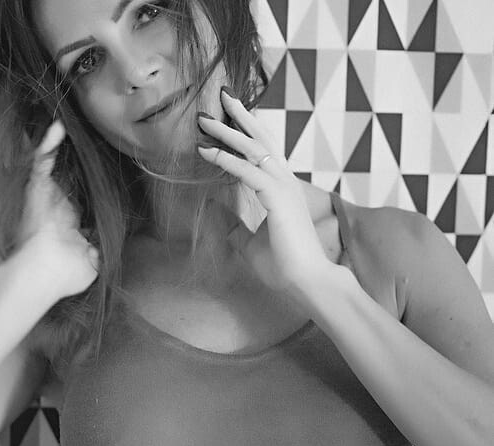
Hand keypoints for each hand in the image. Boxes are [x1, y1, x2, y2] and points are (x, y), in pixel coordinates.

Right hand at [0, 119, 99, 301]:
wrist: (43, 274)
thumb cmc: (65, 275)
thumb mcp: (92, 262)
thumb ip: (100, 248)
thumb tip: (112, 239)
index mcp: (69, 224)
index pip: (79, 200)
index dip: (89, 187)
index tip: (103, 172)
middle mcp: (56, 207)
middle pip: (66, 177)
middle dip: (73, 159)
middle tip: (88, 141)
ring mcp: (46, 197)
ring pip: (52, 164)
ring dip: (58, 146)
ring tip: (67, 126)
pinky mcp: (37, 189)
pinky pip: (42, 161)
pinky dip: (49, 144)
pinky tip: (59, 127)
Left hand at [197, 89, 337, 307]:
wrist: (308, 283)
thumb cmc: (284, 266)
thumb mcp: (249, 243)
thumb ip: (234, 225)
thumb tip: (214, 210)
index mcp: (282, 190)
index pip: (263, 153)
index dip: (244, 133)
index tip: (226, 118)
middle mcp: (285, 183)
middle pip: (261, 140)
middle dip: (240, 117)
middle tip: (221, 96)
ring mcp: (284, 188)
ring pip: (253, 149)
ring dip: (227, 133)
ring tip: (204, 119)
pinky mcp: (278, 198)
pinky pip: (248, 171)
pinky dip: (226, 160)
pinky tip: (207, 152)